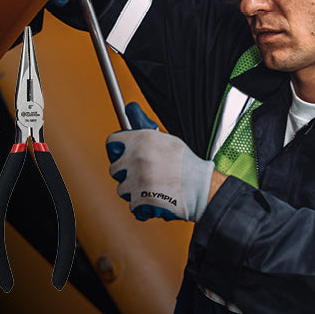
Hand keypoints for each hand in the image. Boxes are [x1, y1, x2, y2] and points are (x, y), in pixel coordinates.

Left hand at [105, 103, 214, 221]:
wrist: (202, 188)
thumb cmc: (185, 164)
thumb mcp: (166, 138)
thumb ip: (143, 126)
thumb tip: (129, 107)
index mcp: (143, 139)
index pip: (112, 142)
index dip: (116, 150)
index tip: (121, 156)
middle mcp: (138, 157)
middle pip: (114, 169)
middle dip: (126, 174)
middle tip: (143, 175)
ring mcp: (139, 179)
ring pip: (122, 189)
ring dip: (134, 191)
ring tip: (153, 188)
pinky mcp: (142, 199)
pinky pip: (132, 205)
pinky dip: (142, 206)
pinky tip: (155, 199)